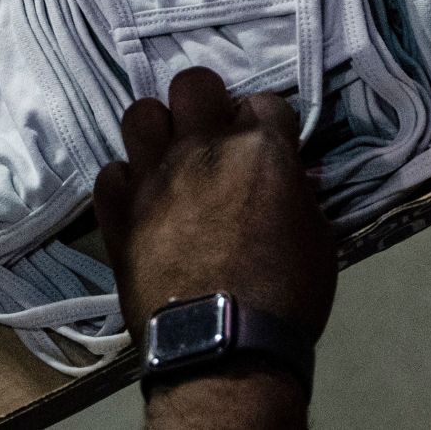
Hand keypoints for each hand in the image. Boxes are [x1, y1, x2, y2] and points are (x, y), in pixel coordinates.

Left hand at [93, 69, 336, 343]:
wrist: (222, 347)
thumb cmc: (285, 297)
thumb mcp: (319, 239)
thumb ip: (299, 195)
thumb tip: (290, 178)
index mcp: (260, 150)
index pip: (266, 101)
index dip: (268, 123)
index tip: (270, 146)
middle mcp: (201, 148)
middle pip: (193, 83)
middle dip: (207, 103)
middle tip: (215, 138)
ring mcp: (153, 176)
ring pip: (140, 114)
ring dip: (158, 134)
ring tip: (171, 162)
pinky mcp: (117, 210)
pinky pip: (111, 173)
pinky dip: (126, 185)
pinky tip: (141, 204)